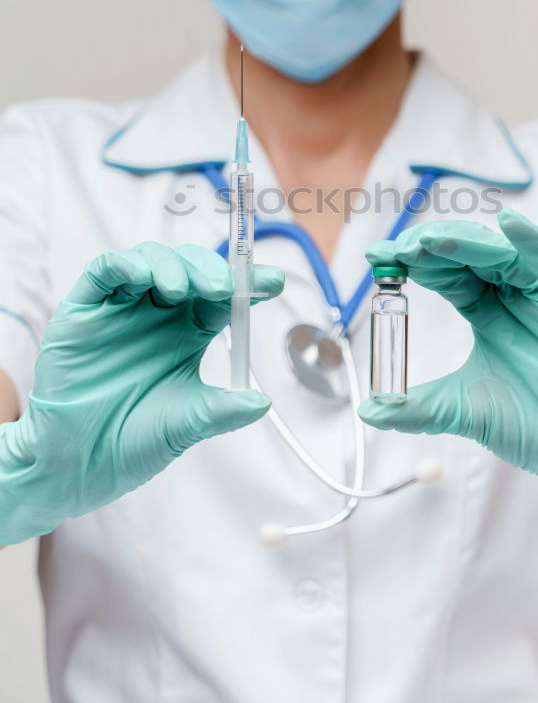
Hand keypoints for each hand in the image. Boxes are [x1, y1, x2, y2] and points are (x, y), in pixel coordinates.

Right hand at [0, 242, 282, 544]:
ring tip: (182, 290)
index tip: (274, 281)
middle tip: (226, 287)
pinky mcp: (85, 308)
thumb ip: (222, 410)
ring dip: (173, 265)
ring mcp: (122, 307)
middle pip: (192, 269)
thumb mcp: (187, 424)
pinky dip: (126, 264)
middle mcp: (158, 313)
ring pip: (152, 259)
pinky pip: (105, 270)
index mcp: (188, 332)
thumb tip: (263, 401)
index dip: (249, 284)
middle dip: (213, 270)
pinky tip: (143, 278)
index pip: (224, 296)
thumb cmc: (130, 440)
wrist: (76, 464)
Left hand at [359, 211, 537, 541]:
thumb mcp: (463, 411)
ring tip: (434, 241)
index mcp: (485, 311)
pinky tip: (510, 225)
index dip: (411, 262)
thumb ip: (417, 408)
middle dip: (432, 247)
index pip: (443, 273)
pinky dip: (534, 243)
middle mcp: (513, 295)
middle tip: (401, 248)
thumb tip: (368, 410)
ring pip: (505, 254)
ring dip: (469, 243)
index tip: (377, 258)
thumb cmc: (534, 424)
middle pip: (469, 255)